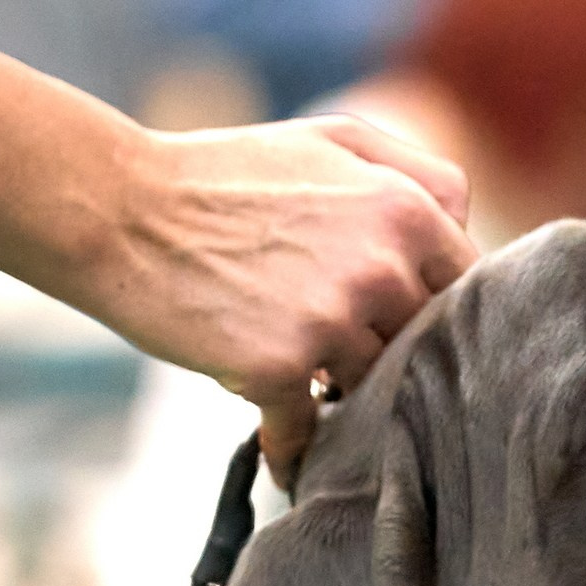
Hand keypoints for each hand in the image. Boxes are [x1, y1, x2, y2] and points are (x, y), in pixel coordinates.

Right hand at [104, 113, 475, 478]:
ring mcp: (330, 323)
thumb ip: (415, 174)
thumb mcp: (332, 141)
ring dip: (340, 388)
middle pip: (420, 340)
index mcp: (403, 210)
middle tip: (342, 345)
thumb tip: (467, 230)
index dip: (433, 303)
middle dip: (385, 344)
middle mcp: (379, 268)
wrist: (119, 211)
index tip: (398, 313)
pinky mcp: (279, 369)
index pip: (465, 284)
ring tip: (300, 370)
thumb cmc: (227, 177)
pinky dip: (294, 442)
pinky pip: (310, 429)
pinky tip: (282, 445)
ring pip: (370, 385)